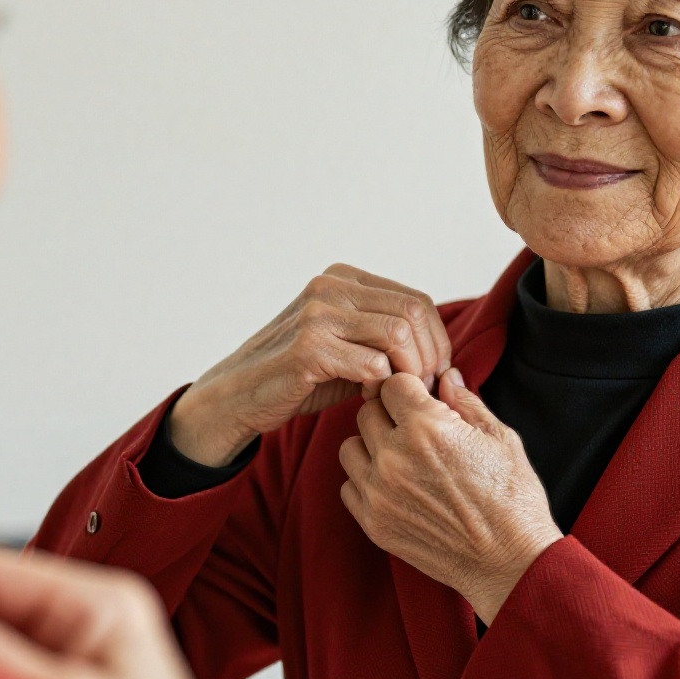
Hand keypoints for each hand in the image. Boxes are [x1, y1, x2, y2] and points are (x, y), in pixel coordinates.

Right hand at [170, 264, 451, 466]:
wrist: (240, 395)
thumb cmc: (299, 376)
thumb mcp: (347, 345)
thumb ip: (385, 338)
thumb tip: (439, 352)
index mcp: (342, 279)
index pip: (416, 300)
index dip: (437, 341)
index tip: (435, 373)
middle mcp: (330, 287)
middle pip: (414, 313)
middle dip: (430, 357)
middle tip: (424, 388)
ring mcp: (318, 315)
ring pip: (399, 334)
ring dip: (410, 372)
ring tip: (399, 394)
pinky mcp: (308, 349)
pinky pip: (373, 364)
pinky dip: (382, 386)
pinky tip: (368, 399)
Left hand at [338, 371, 562, 623]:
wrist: (510, 562)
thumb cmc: (512, 498)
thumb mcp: (499, 438)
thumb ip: (465, 403)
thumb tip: (446, 377)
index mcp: (427, 428)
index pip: (392, 384)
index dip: (409, 389)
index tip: (422, 401)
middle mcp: (395, 457)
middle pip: (367, 412)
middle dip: (389, 415)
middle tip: (415, 430)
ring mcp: (379, 492)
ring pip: (350, 448)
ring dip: (371, 447)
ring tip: (402, 459)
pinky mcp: (373, 523)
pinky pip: (349, 487)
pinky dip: (366, 482)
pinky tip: (396, 487)